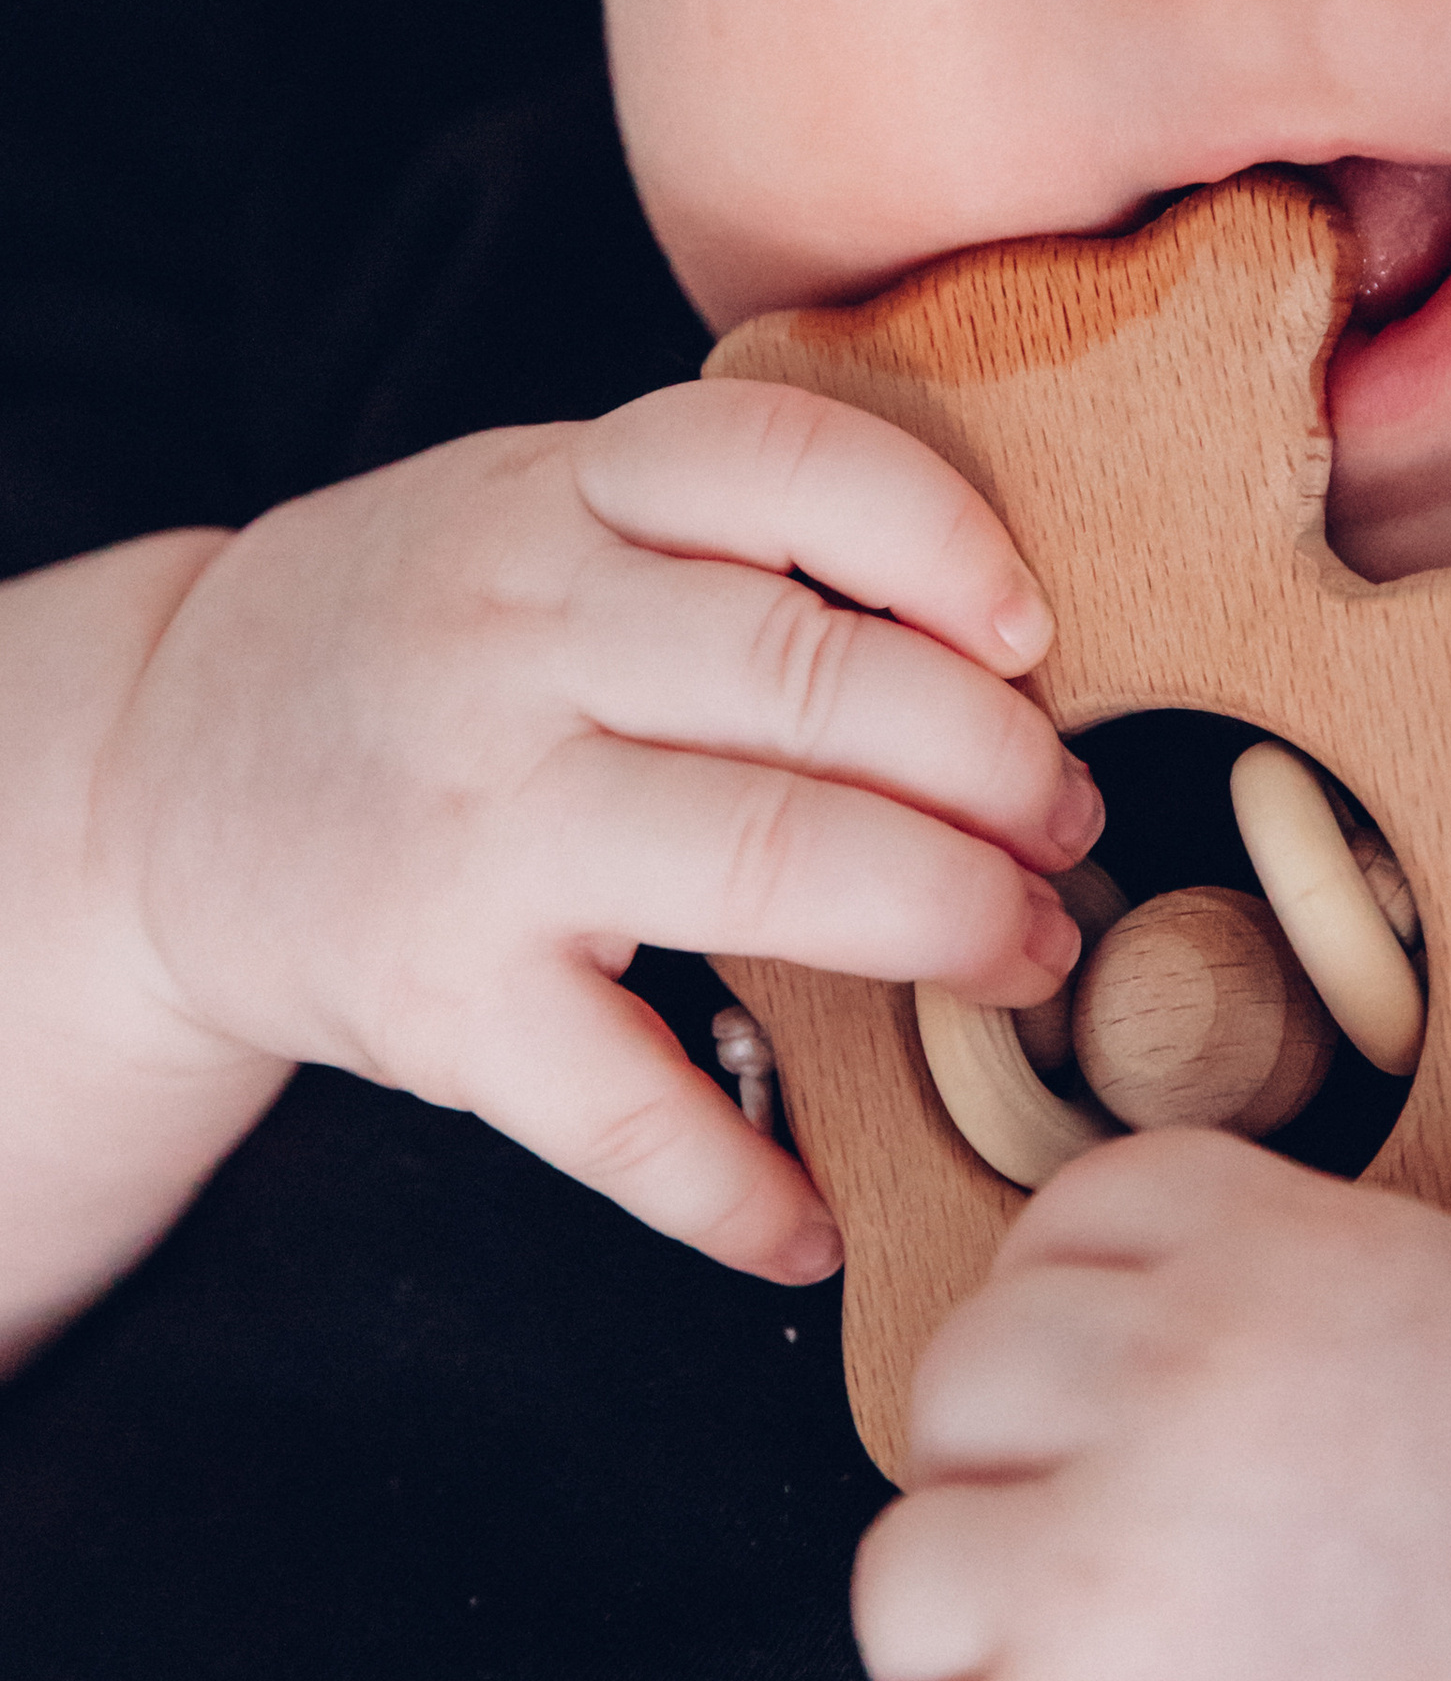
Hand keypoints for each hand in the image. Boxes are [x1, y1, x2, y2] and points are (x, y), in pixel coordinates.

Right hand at [84, 381, 1098, 1278]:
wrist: (153, 779)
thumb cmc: (424, 634)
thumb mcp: (538, 510)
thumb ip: (721, 534)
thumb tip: (1001, 629)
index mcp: (558, 502)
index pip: (775, 462)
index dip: (937, 541)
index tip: (1029, 632)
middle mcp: (516, 647)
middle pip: (809, 679)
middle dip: (994, 764)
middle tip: (1067, 820)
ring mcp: (475, 827)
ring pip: (762, 859)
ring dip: (940, 918)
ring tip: (1022, 951)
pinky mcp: (434, 999)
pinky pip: (619, 1105)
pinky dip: (737, 1183)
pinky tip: (813, 1218)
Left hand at [854, 1131, 1450, 1680]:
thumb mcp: (1434, 1302)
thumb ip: (1260, 1260)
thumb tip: (1078, 1289)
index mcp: (1270, 1253)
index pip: (1066, 1219)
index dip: (1073, 1315)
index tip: (1127, 1407)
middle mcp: (1173, 1379)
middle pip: (959, 1380)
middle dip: (1014, 1477)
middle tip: (1126, 1565)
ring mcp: (1100, 1570)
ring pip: (902, 1574)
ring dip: (985, 1649)